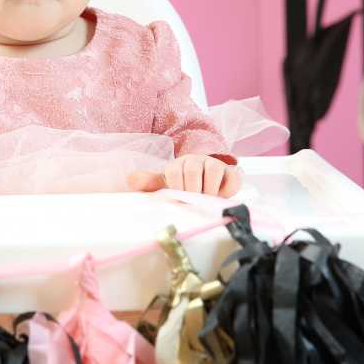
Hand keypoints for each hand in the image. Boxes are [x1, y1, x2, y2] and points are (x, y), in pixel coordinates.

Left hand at [126, 154, 241, 196]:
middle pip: (193, 170)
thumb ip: (150, 182)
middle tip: (193, 202)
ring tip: (206, 200)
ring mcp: (215, 165)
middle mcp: (197, 161)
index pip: (174, 171)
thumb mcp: (165, 183)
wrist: (205, 181)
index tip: (179, 201)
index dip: (176, 188)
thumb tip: (131, 179)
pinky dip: (228, 190)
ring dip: (210, 190)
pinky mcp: (232, 173)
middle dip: (192, 190)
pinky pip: (233, 179)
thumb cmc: (182, 184)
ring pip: (214, 170)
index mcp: (178, 164)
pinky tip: (222, 198)